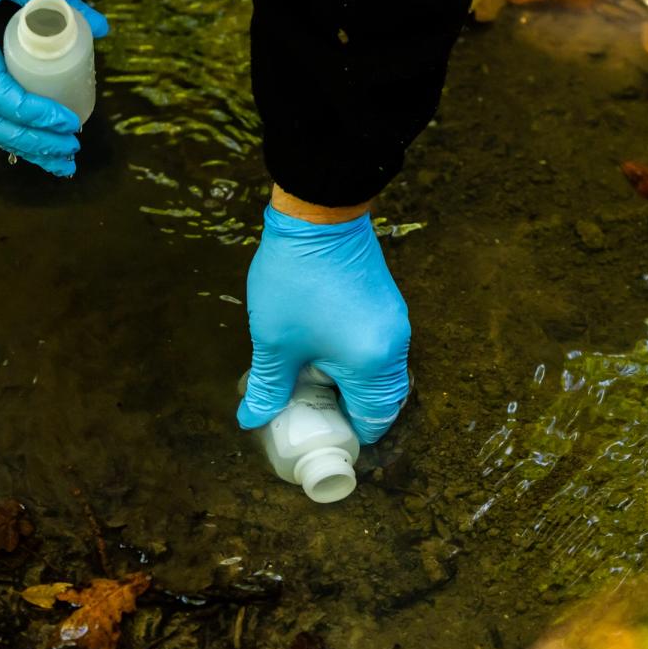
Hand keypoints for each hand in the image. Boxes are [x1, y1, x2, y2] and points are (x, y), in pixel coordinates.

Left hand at [236, 201, 410, 443]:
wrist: (318, 213)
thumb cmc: (295, 279)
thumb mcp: (274, 341)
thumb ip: (269, 387)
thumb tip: (252, 419)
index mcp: (373, 364)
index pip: (372, 421)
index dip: (345, 435)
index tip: (316, 434)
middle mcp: (395, 347)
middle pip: (381, 401)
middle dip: (348, 411)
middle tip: (312, 413)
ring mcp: (395, 323)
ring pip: (380, 374)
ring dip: (351, 384)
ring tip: (310, 383)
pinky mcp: (387, 304)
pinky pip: (378, 348)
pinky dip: (356, 360)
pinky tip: (321, 352)